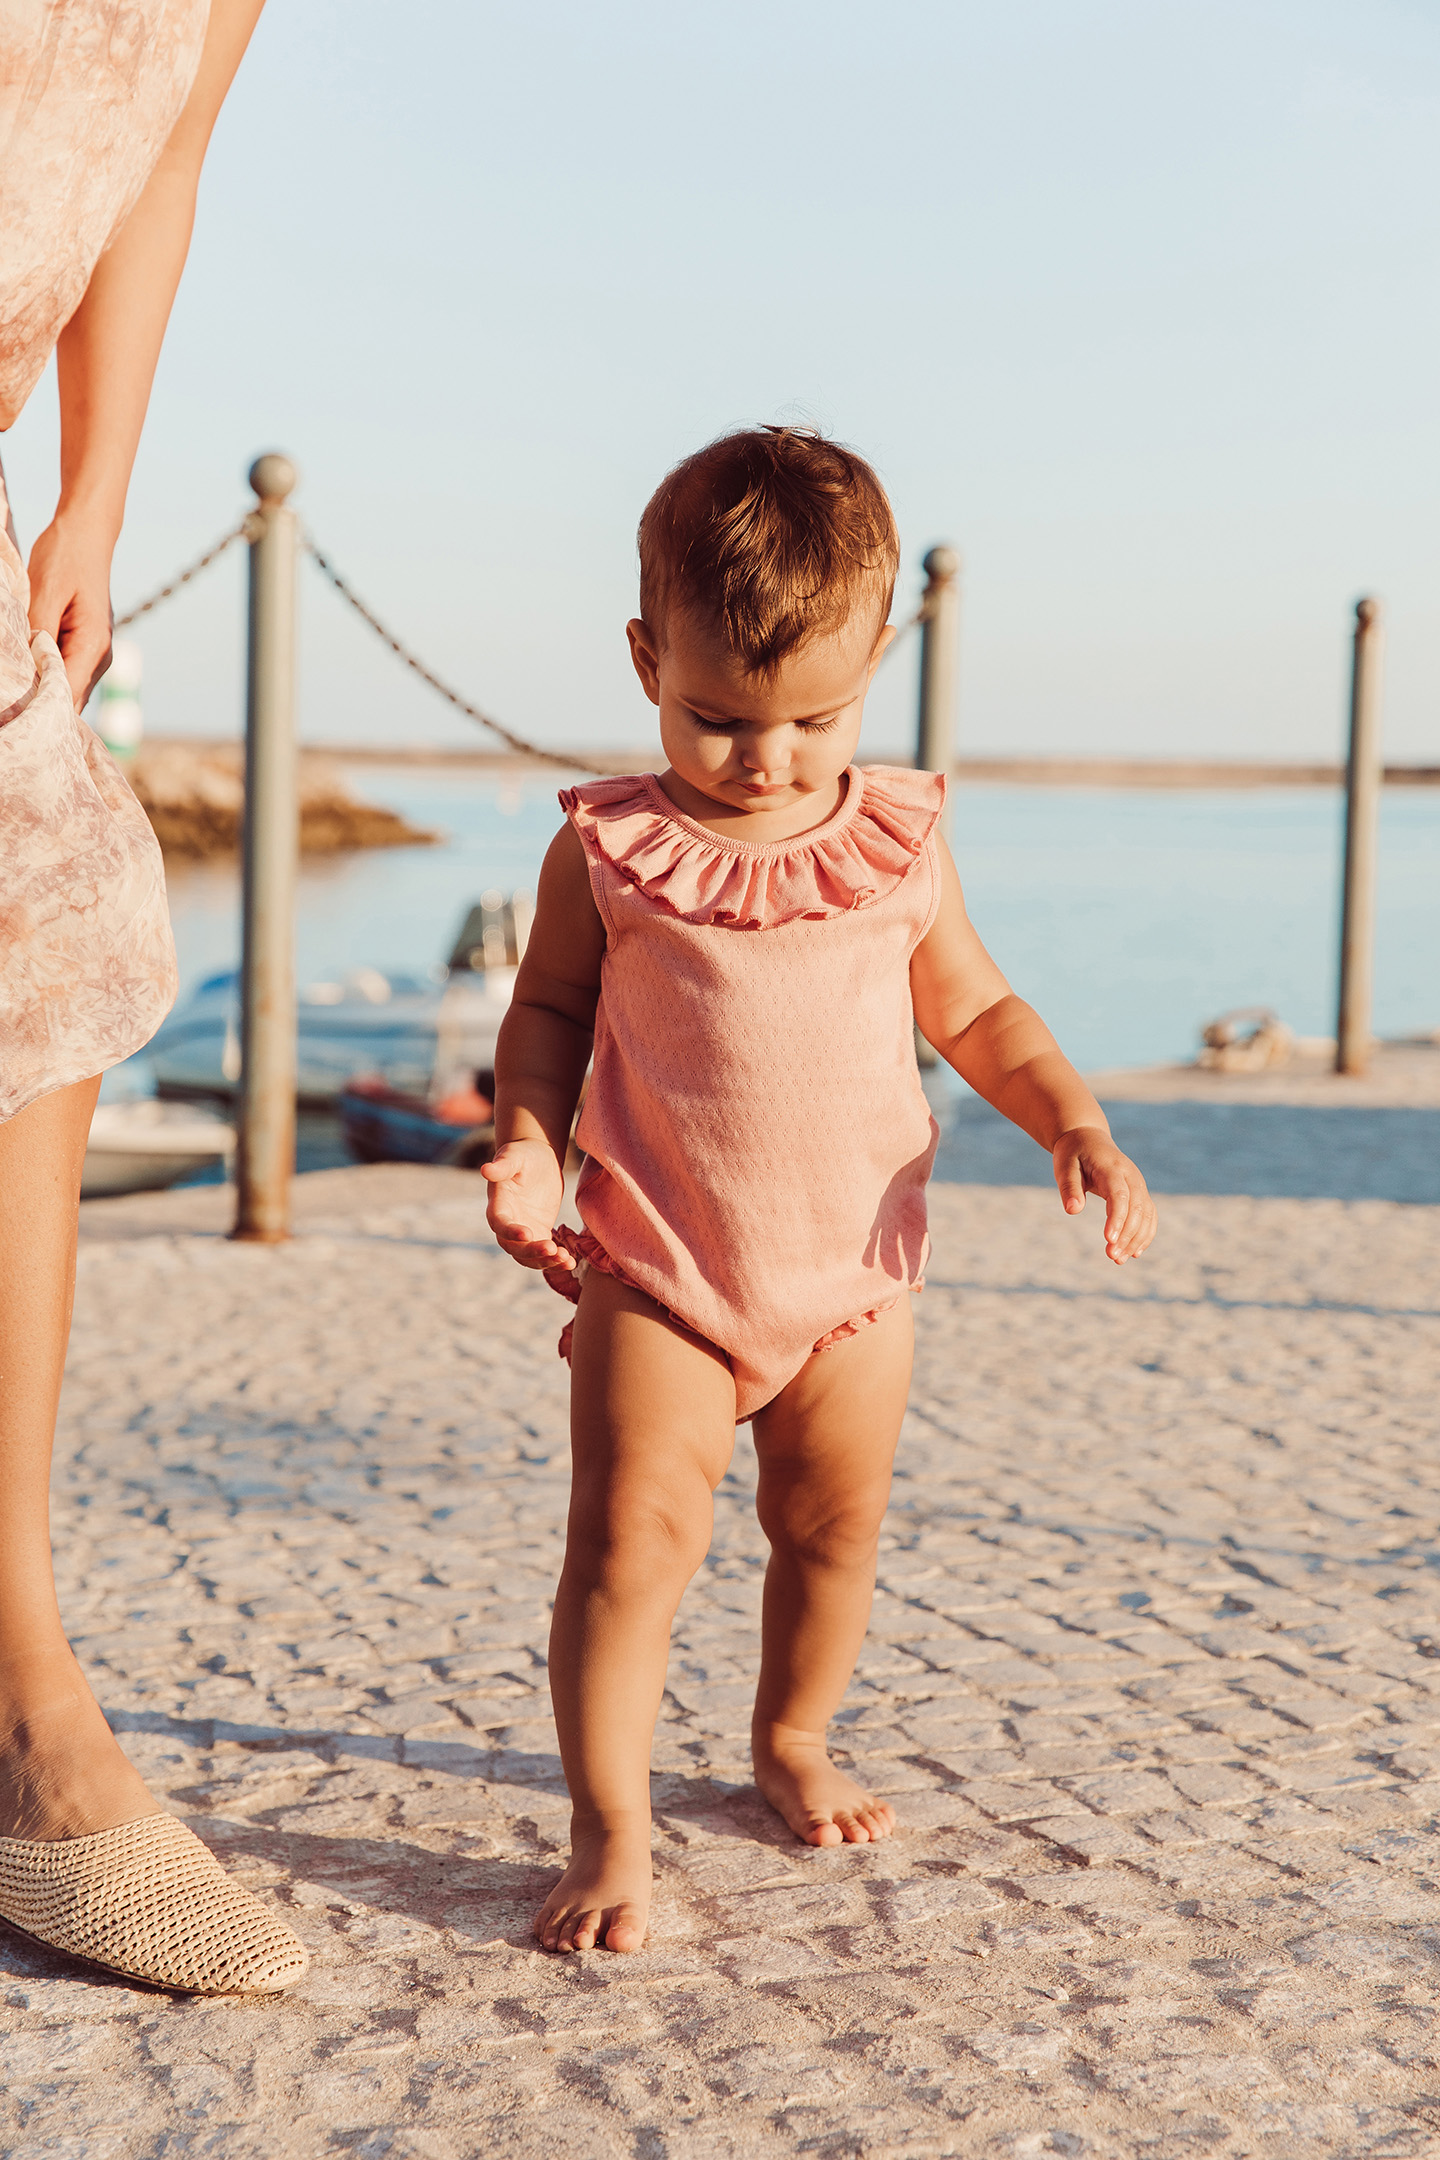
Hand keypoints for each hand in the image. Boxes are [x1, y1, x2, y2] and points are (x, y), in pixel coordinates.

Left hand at [27, 516, 115, 710]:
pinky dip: (48, 675)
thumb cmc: (65, 557)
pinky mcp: (89, 647)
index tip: (15, 711)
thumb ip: (37, 635)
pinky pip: (68, 673)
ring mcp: (98, 654)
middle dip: (42, 703)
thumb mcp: (43, 593)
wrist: (87, 533)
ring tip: (17, 684)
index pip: (67, 694)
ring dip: (44, 688)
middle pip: (70, 699)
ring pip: (69, 688)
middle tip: (11, 704)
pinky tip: (28, 666)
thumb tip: (27, 673)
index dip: (41, 706)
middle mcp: (101, 657)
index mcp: (93, 645)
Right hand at [481, 1138, 574, 1276]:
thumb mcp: (514, 1155)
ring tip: (567, 1260)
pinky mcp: (539, 1234)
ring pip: (529, 1257)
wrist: (538, 1159)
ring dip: (546, 1262)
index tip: (528, 1234)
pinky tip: (572, 1261)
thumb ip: (502, 1164)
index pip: (500, 1224)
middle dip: (532, 1252)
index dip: (511, 1232)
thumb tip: (485, 1170)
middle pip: (514, 1247)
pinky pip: (545, 1254)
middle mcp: (507, 1224)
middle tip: (553, 1250)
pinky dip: (556, 1261)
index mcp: (498, 1205)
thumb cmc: (523, 1154)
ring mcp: (523, 1231)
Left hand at [1052, 1126, 1156, 1263]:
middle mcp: (1131, 1176)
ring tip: (1118, 1260)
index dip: (1117, 1218)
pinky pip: (1149, 1215)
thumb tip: (1072, 1211)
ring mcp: (1138, 1184)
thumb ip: (1069, 1187)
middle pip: (1136, 1207)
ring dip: (1136, 1239)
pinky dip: (1145, 1234)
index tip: (1109, 1240)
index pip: (1119, 1195)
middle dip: (1127, 1234)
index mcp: (1112, 1168)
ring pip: (1146, 1214)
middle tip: (1111, 1257)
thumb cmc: (1073, 1153)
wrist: (1088, 1137)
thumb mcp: (1064, 1165)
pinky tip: (1134, 1252)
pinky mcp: (1139, 1192)